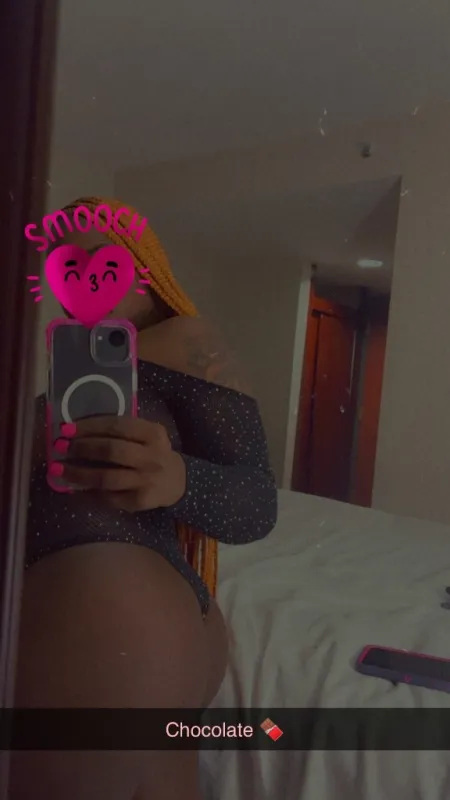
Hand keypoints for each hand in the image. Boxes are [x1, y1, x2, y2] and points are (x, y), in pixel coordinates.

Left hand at [49, 417, 186, 511]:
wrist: (177, 481)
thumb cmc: (153, 453)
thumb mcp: (146, 436)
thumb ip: (121, 432)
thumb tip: (75, 432)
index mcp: (153, 433)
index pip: (117, 426)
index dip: (89, 426)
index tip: (67, 428)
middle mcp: (152, 456)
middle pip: (111, 450)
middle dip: (82, 448)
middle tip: (61, 447)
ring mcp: (146, 480)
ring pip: (107, 478)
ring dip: (79, 474)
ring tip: (59, 470)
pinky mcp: (140, 500)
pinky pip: (109, 498)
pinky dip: (89, 494)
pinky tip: (75, 489)